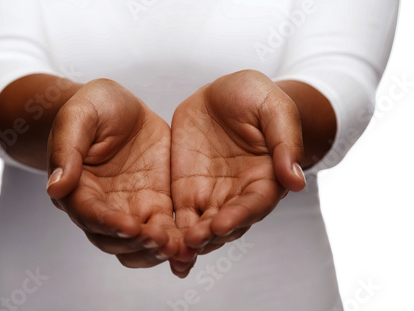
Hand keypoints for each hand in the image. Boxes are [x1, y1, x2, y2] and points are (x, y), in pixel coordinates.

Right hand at [46, 79, 179, 267]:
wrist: (120, 107)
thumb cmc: (93, 107)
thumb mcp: (78, 116)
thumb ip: (66, 149)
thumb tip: (56, 187)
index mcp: (78, 188)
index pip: (89, 214)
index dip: (108, 224)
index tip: (130, 227)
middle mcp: (103, 205)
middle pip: (113, 239)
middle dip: (136, 244)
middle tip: (159, 241)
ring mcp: (130, 207)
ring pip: (138, 244)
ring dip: (154, 250)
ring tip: (176, 248)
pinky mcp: (155, 203)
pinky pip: (164, 229)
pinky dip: (175, 241)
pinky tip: (190, 246)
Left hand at [169, 70, 306, 276]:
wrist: (221, 95)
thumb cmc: (254, 97)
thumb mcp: (274, 108)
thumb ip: (285, 141)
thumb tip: (296, 181)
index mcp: (265, 178)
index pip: (254, 204)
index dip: (239, 216)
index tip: (222, 224)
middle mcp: (238, 194)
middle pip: (227, 224)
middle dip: (210, 236)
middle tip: (192, 242)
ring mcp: (211, 195)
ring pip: (201, 227)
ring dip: (189, 243)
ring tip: (174, 253)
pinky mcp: (186, 192)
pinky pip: (179, 217)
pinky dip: (170, 234)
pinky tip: (158, 247)